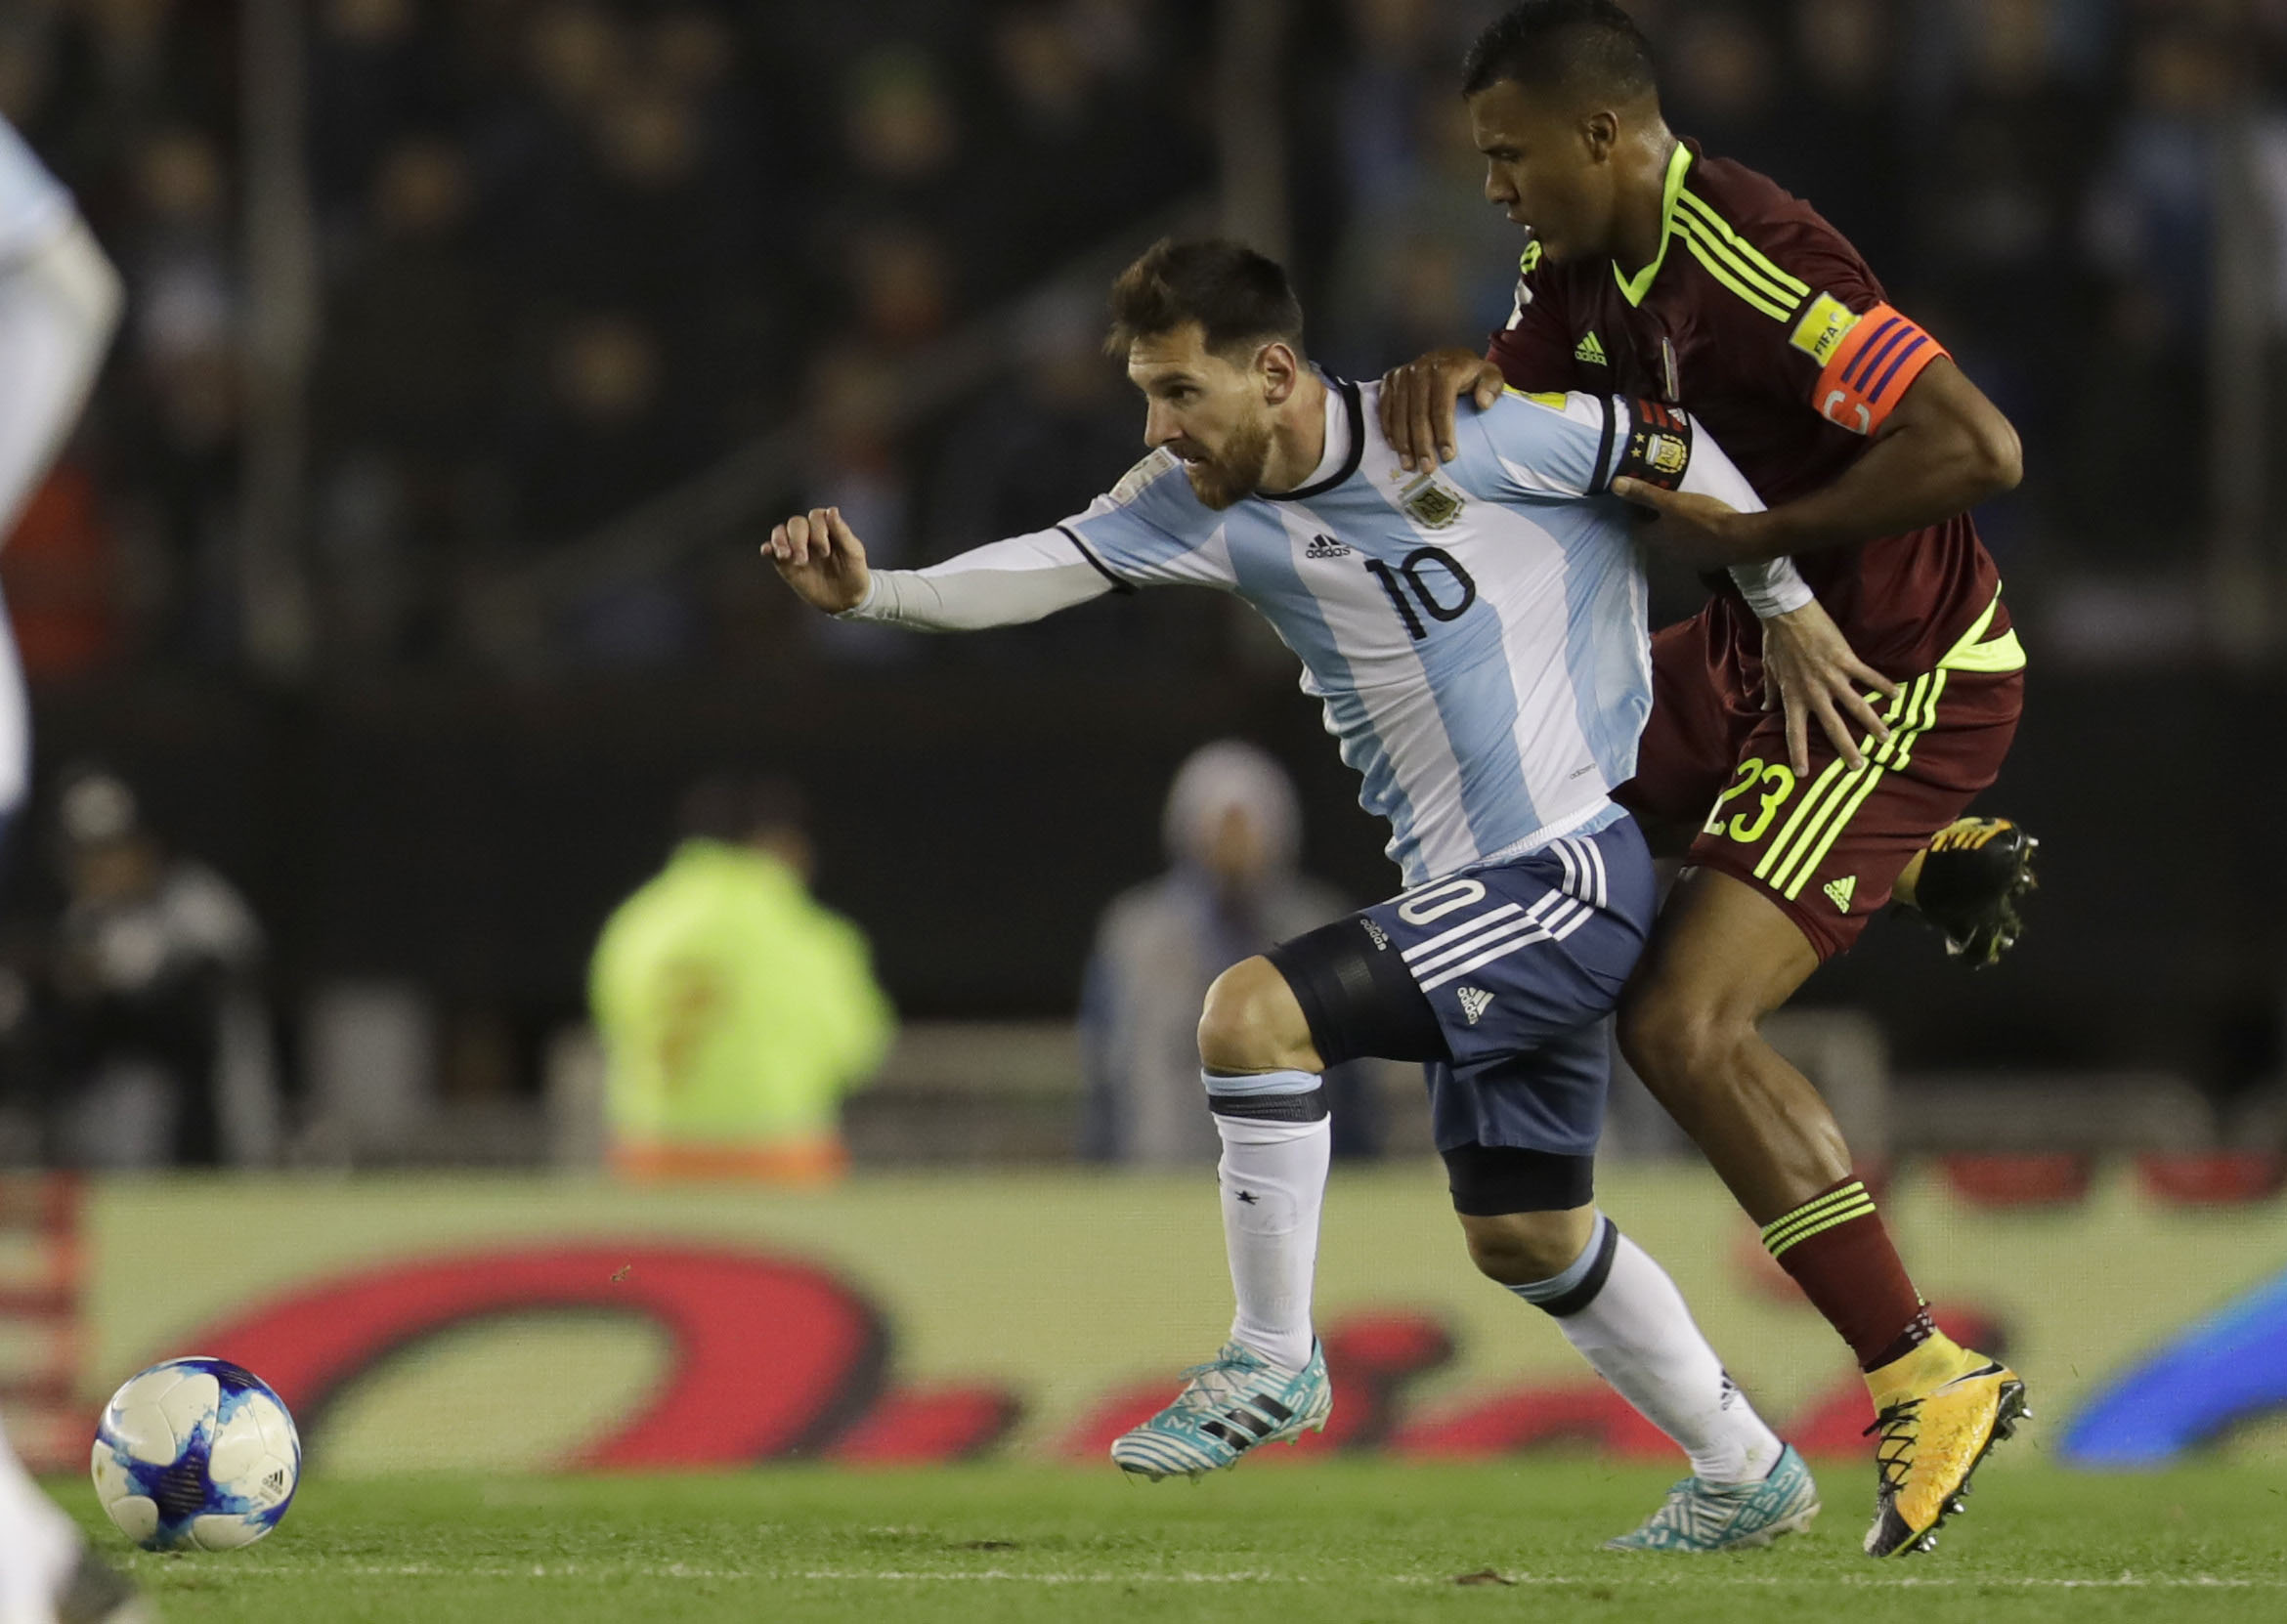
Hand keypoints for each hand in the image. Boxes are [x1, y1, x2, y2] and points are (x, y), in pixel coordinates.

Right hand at [765, 507, 869, 613]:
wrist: (847, 599)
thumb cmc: (854, 572)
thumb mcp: (853, 553)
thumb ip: (842, 532)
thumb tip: (832, 510)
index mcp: (827, 528)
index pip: (815, 516)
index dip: (818, 530)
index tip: (825, 552)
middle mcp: (809, 534)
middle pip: (795, 522)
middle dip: (798, 539)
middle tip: (804, 560)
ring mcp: (796, 548)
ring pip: (780, 532)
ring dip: (780, 541)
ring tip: (785, 556)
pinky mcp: (786, 563)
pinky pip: (772, 551)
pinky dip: (768, 548)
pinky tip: (767, 551)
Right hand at [1378, 347, 1505, 470]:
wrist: (1448, 357)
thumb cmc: (1470, 373)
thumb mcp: (1490, 374)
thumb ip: (1492, 386)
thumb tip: (1483, 403)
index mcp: (1446, 370)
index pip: (1442, 407)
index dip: (1444, 434)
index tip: (1448, 457)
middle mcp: (1421, 370)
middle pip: (1418, 414)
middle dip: (1422, 444)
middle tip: (1427, 468)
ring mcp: (1402, 374)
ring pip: (1399, 413)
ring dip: (1403, 442)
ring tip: (1409, 465)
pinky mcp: (1390, 379)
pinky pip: (1385, 408)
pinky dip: (1389, 429)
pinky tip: (1395, 448)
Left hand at [1608, 478, 1762, 569]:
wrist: (1738, 539)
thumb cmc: (1701, 517)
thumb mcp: (1670, 501)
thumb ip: (1643, 493)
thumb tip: (1614, 484)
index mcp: (1653, 539)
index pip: (1635, 525)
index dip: (1636, 510)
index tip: (1640, 497)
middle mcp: (1665, 553)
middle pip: (1653, 534)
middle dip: (1653, 519)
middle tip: (1659, 501)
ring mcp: (1684, 559)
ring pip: (1671, 541)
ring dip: (1672, 528)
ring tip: (1679, 511)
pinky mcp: (1703, 560)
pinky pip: (1689, 546)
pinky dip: (1689, 535)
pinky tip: (1698, 525)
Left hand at [1756, 597, 1899, 773]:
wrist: (1787, 614)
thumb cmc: (1776, 642)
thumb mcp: (1769, 670)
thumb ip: (1771, 692)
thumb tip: (1763, 707)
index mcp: (1793, 697)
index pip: (1794, 732)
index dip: (1798, 753)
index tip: (1803, 774)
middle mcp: (1813, 692)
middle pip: (1831, 726)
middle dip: (1845, 748)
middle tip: (1857, 767)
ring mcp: (1831, 677)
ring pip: (1855, 706)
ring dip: (1871, 723)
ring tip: (1884, 738)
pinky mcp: (1845, 660)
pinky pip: (1867, 676)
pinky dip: (1882, 685)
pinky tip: (1897, 695)